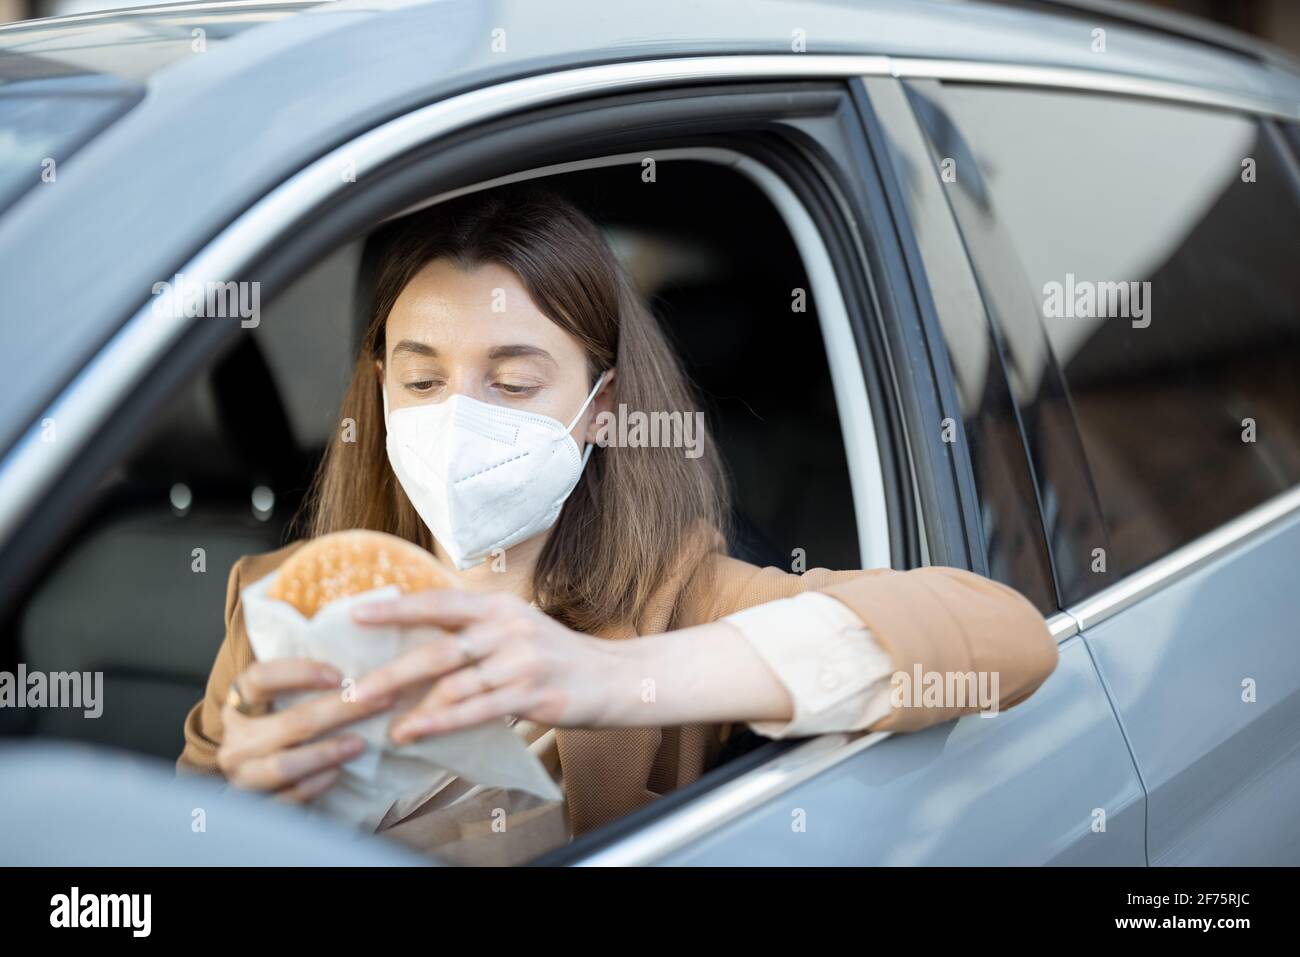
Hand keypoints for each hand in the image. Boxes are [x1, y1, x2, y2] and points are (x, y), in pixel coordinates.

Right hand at [217, 658, 395, 800]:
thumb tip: (359, 669)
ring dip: (328, 752)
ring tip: (360, 743)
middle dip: (340, 711)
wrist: (256, 774)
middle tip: (380, 701)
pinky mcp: (255, 805)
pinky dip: (316, 783)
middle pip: (290, 723)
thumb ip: (305, 684)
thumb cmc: (279, 725)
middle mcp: (235, 739)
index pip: (261, 678)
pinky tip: (338, 771)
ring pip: (285, 764)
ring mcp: (242, 774)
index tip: (340, 676)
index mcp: (238, 702)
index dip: (300, 673)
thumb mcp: (281, 700)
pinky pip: (288, 796)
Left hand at [350, 590, 630, 741]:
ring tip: (380, 722)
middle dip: (391, 673)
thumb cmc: (555, 655)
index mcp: (499, 606)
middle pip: (439, 650)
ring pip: (454, 686)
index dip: (396, 608)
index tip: (356, 615)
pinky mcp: (533, 695)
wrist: (613, 677)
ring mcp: (522, 662)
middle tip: (355, 690)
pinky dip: (441, 723)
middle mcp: (509, 629)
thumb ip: (475, 629)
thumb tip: (417, 639)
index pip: (439, 602)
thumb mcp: (517, 626)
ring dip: (412, 707)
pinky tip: (416, 732)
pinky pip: (477, 711)